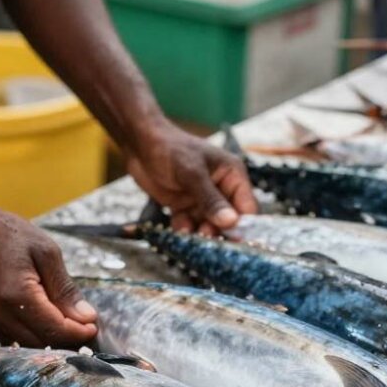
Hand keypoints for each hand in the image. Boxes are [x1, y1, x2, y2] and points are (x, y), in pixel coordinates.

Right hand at [0, 202, 96, 347]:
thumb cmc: (5, 234)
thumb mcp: (45, 251)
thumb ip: (65, 289)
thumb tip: (86, 318)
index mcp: (16, 295)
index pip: (55, 330)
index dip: (78, 333)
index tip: (93, 328)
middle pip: (41, 343)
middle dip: (65, 338)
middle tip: (81, 325)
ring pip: (25, 345)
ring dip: (45, 338)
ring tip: (58, 318)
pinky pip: (8, 338)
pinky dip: (25, 332)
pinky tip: (31, 313)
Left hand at [125, 122, 257, 234]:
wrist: (139, 145)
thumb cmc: (170, 149)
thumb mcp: (192, 173)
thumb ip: (211, 199)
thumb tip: (231, 222)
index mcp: (232, 175)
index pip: (248, 207)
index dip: (243, 226)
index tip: (234, 241)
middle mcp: (222, 189)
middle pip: (229, 221)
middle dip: (218, 231)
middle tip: (206, 238)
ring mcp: (203, 199)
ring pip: (209, 226)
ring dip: (200, 234)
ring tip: (189, 235)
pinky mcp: (186, 207)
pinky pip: (190, 225)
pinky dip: (184, 230)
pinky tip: (178, 228)